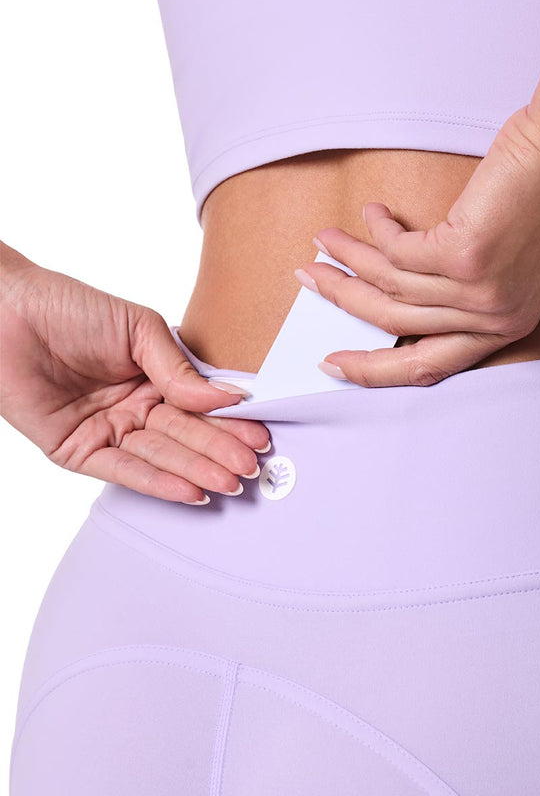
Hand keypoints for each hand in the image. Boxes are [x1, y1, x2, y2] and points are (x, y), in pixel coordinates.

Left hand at [0, 246, 271, 502]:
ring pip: (160, 456)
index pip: (200, 407)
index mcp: (153, 377)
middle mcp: (134, 407)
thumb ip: (179, 369)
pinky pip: (122, 470)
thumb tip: (227, 397)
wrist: (6, 311)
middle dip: (219, 451)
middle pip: (185, 436)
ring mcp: (108, 430)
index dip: (231, 422)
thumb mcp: (138, 329)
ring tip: (228, 480)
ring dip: (196, 470)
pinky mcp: (78, 450)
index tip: (259, 434)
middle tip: (250, 464)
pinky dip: (156, 481)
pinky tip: (188, 488)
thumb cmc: (67, 307)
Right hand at [296, 105, 539, 386]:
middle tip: (310, 281)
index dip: (372, 369)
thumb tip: (397, 280)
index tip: (335, 363)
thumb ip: (467, 285)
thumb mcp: (512, 259)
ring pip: (389, 286)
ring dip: (349, 260)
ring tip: (325, 241)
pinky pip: (399, 251)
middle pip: (395, 326)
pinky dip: (378, 230)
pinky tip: (374, 212)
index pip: (427, 366)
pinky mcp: (466, 257)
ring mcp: (479, 293)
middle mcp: (492, 320)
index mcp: (505, 327)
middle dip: (343, 303)